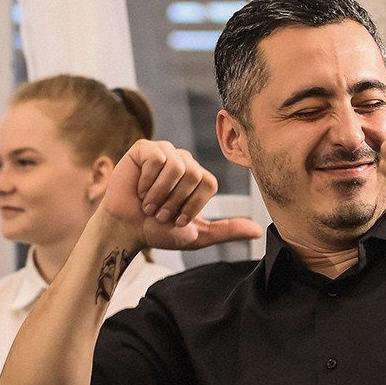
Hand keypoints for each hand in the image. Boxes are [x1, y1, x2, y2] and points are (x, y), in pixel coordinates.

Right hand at [98, 140, 263, 255]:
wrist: (127, 229)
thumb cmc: (158, 231)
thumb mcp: (198, 235)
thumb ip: (227, 230)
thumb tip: (258, 231)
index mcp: (197, 177)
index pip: (209, 183)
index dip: (193, 205)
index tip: (177, 220)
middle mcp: (183, 161)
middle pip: (195, 174)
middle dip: (176, 201)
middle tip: (161, 212)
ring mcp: (164, 152)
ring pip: (177, 166)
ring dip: (161, 193)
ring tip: (149, 203)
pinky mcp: (144, 149)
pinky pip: (157, 158)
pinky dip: (148, 180)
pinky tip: (140, 189)